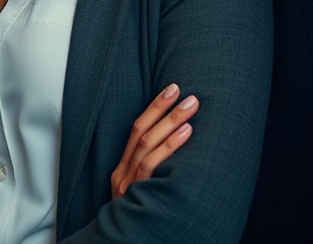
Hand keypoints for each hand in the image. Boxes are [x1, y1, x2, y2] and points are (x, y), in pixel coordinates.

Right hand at [110, 83, 198, 199]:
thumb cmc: (141, 222)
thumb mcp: (141, 195)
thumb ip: (152, 175)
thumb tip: (179, 148)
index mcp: (122, 169)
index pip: (136, 130)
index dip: (154, 108)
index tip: (172, 90)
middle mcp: (122, 173)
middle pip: (141, 130)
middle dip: (162, 108)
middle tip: (184, 93)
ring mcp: (127, 183)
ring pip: (147, 143)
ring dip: (170, 121)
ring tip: (190, 106)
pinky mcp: (135, 194)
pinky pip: (150, 165)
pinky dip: (168, 146)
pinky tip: (186, 132)